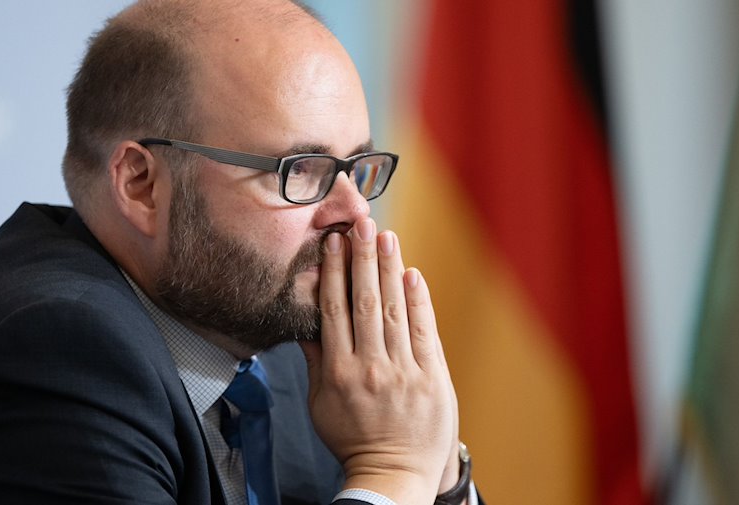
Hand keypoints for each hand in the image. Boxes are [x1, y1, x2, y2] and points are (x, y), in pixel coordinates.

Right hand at [299, 218, 456, 503]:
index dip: (334, 273)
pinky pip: (424, 333)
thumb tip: (307, 324)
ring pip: (394, 311)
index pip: (334, 312)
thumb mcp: (321, 405)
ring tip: (386, 238)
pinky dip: (419, 302)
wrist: (393, 474)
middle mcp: (370, 368)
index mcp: (338, 373)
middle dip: (362, 259)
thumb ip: (315, 363)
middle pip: (364, 302)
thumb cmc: (353, 439)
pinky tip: (412, 275)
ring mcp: (403, 373)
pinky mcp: (432, 378)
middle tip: (361, 224)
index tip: (333, 242)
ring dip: (389, 270)